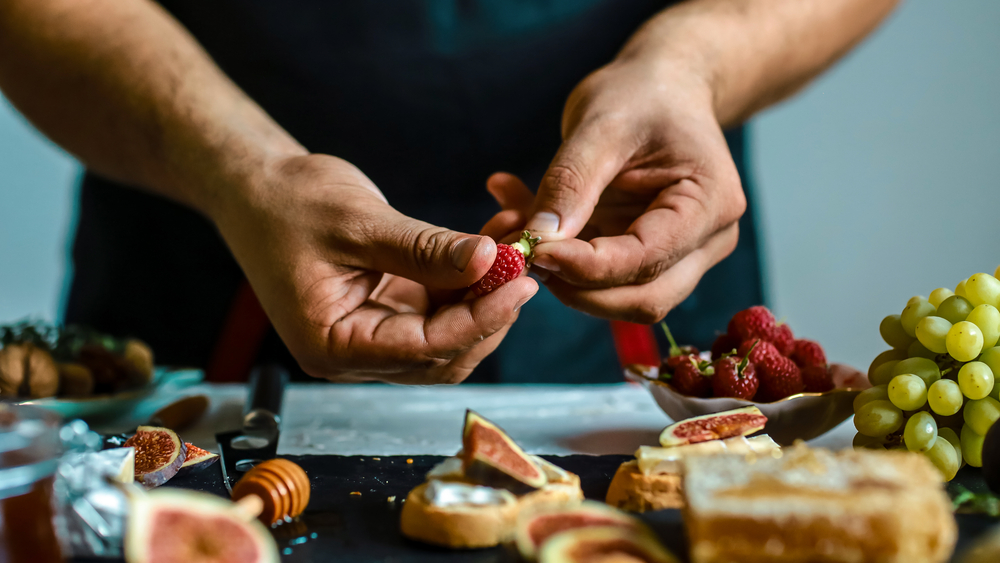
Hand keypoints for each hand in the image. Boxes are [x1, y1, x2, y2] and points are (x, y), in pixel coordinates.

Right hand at [213, 154, 537, 383]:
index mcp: (332, 346)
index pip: (423, 350)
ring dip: (483, 299)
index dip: (479, 319)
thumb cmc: (289, 203)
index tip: (521, 284)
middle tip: (525, 269)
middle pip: (442, 356)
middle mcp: (352, 353)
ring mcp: (369, 335)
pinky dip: (466, 284)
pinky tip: (489, 247)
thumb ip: (426, 250)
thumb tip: (491, 261)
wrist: (256, 186)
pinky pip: (437, 311)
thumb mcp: (360, 224)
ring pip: (446, 338)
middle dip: (488, 315)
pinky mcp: (384, 312)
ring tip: (511, 251)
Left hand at [501, 56, 745, 323]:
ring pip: (621, 299)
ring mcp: (681, 255)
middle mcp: (707, 241)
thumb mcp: (601, 124)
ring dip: (562, 280)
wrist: (662, 86)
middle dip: (577, 288)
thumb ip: (571, 181)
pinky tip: (518, 216)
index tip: (535, 251)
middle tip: (521, 254)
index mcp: (710, 203)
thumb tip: (539, 239)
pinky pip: (602, 279)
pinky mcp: (646, 258)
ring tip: (511, 228)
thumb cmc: (641, 94)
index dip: (588, 266)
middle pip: (644, 298)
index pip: (647, 258)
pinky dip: (558, 262)